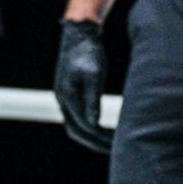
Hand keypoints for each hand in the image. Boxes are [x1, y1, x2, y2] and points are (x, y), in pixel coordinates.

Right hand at [54, 18, 112, 153]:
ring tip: (111, 143)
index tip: (120, 143)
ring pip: (75, 126)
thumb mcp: (95, 74)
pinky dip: (89, 127)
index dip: (102, 138)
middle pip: (76, 132)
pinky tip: (104, 127)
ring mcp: (64, 97)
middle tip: (116, 151)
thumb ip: (93, 99)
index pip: (84, 126)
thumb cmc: (89, 51)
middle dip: (95, 143)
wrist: (79, 33)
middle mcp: (63, 100)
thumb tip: (94, 124)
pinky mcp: (70, 93)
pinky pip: (77, 117)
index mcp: (68, 96)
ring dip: (92, 137)